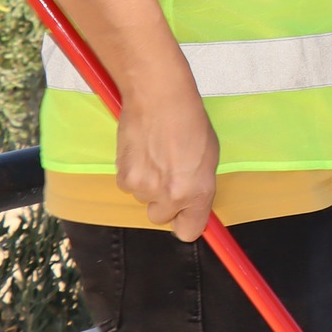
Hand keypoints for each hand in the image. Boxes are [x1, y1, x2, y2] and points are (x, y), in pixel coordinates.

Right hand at [116, 72, 218, 241]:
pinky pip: (128, 186)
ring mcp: (144, 188)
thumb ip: (200, 186)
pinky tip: (143, 153)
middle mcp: (170, 195)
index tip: (187, 216)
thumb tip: (194, 203)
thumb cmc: (190, 122)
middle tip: (170, 176)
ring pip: (143, 199)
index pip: (188, 232)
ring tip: (157, 157)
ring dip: (149, 185)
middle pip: (161, 217)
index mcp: (197, 192)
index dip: (187, 223)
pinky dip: (134, 174)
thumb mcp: (209, 158)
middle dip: (165, 202)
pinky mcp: (123, 178)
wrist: (159, 100)